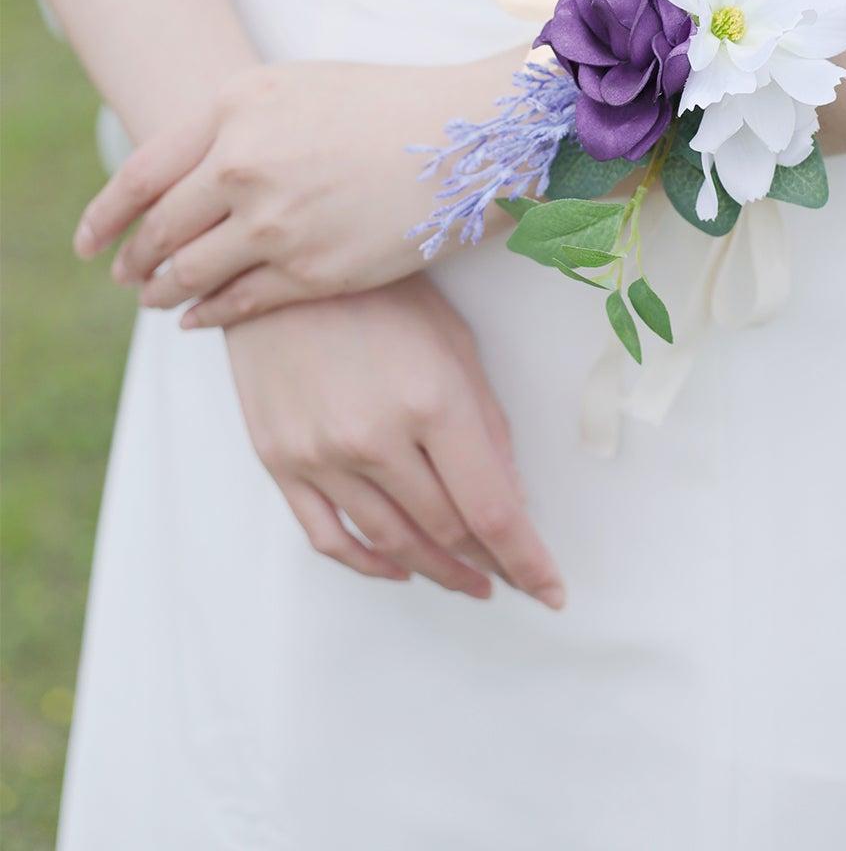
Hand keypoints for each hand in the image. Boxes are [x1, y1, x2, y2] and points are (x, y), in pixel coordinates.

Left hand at [73, 54, 523, 325]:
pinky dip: (208, 315)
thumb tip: (190, 166)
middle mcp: (243, 163)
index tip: (89, 240)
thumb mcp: (296, 85)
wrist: (468, 135)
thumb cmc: (388, 104)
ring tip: (157, 301)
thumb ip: (237, 122)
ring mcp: (275, 221)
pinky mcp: (312, 270)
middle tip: (124, 274)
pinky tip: (199, 319)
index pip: (141, 173)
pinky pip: (237, 303)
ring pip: (189, 273)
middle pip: (160, 228)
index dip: (105, 214)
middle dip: (133, 258)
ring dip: (163, 292)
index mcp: (234, 107)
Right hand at [226, 275, 565, 607]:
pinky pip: (328, 537)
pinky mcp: (280, 461)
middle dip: (489, 563)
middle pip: (446, 530)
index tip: (552, 592)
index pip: (491, 510)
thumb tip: (510, 496)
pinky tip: (399, 566)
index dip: (527, 560)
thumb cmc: (379, 292)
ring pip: (392, 542)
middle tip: (512, 576)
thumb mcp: (453, 339)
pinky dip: (369, 564)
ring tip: (470, 582)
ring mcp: (322, 454)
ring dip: (438, 571)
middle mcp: (376, 437)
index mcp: (433, 400)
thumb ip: (486, 422)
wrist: (281, 267)